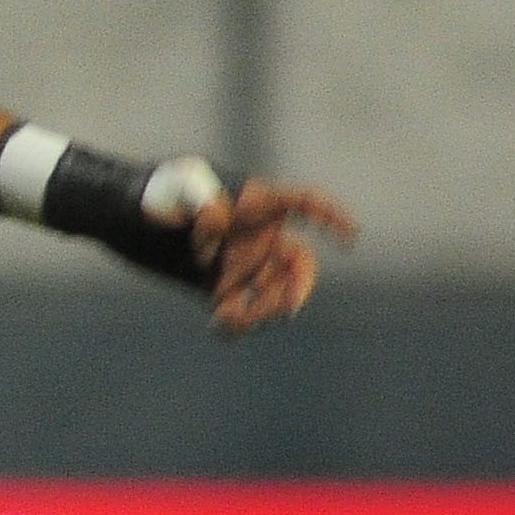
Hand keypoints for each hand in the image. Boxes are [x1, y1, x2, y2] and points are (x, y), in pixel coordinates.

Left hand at [190, 178, 357, 335]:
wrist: (163, 233)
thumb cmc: (178, 201)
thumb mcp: (178, 192)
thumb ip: (195, 200)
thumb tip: (216, 213)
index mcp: (260, 206)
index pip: (304, 203)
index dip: (330, 216)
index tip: (352, 233)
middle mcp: (267, 238)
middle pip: (301, 263)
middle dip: (300, 286)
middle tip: (291, 309)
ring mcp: (258, 266)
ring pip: (277, 294)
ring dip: (258, 309)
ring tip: (225, 313)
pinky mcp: (240, 291)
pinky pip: (250, 312)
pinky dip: (238, 322)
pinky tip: (218, 322)